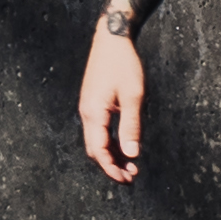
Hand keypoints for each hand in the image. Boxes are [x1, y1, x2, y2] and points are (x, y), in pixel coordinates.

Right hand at [80, 16, 151, 189]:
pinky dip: (111, 142)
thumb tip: (132, 154)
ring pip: (97, 140)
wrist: (112, 39)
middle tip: (131, 177)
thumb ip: (131, 126)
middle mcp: (87, 113)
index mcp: (94, 113)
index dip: (112, 169)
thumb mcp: (133, 96)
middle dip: (111, 166)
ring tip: (131, 166)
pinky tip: (124, 146)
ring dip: (112, 155)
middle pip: (95, 149)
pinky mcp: (93, 103)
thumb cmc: (124, 64)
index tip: (126, 180)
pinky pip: (99, 130)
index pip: (99, 151)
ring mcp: (89, 108)